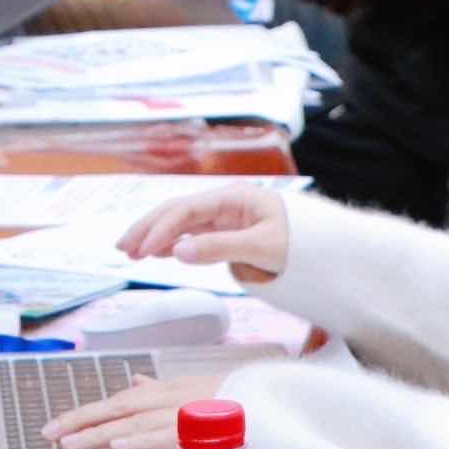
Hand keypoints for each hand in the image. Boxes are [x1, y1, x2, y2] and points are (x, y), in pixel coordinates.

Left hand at [42, 374, 223, 448]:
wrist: (271, 402)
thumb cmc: (230, 399)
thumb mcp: (190, 390)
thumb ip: (158, 390)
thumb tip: (134, 384)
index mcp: (165, 390)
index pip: (117, 401)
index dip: (85, 413)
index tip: (55, 426)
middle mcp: (170, 397)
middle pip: (118, 408)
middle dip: (82, 421)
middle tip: (49, 434)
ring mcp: (184, 412)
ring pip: (135, 422)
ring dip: (100, 433)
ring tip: (71, 443)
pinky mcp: (200, 429)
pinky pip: (165, 435)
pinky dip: (140, 440)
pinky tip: (118, 446)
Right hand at [119, 184, 288, 283]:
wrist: (326, 249)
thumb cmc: (300, 243)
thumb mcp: (263, 247)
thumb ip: (221, 248)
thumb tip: (179, 251)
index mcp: (233, 198)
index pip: (187, 211)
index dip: (161, 229)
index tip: (142, 250)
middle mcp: (225, 203)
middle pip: (177, 211)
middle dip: (148, 227)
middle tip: (122, 248)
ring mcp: (225, 217)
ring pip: (181, 223)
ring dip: (155, 234)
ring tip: (129, 250)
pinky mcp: (228, 232)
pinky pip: (193, 234)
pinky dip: (171, 242)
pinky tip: (157, 251)